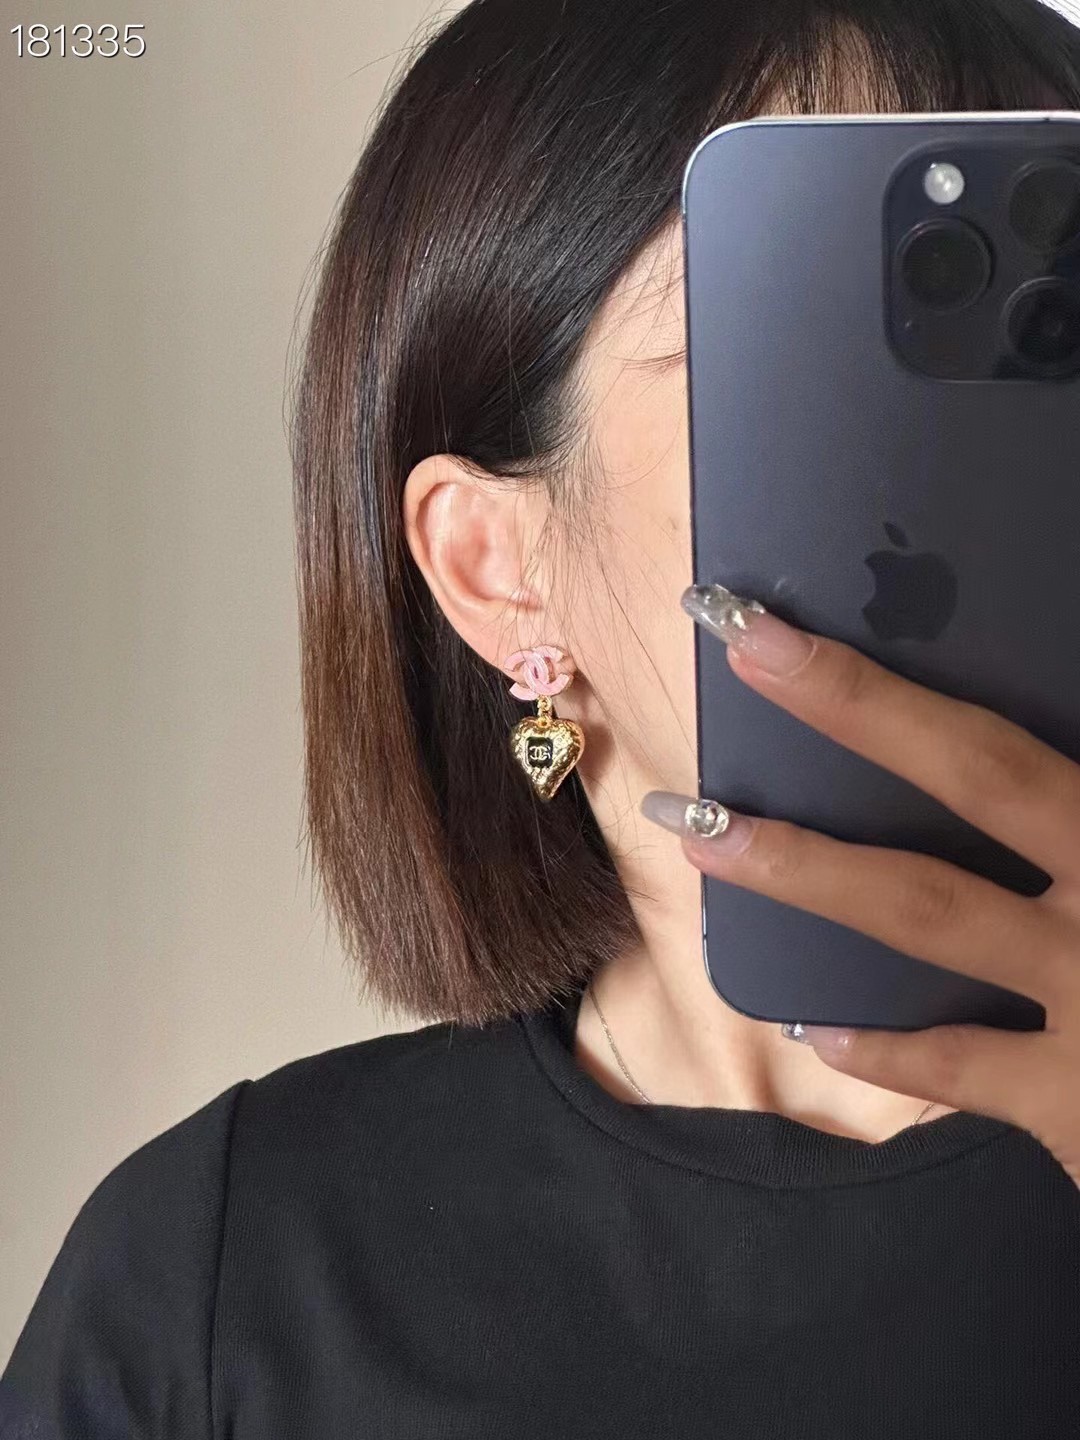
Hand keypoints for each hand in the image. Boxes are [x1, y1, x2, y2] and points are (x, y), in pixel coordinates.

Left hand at [641, 583, 1079, 1189]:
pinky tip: (811, 1022)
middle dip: (853, 703)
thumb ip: (1070, 796)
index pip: (1017, 727)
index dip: (902, 671)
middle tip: (739, 637)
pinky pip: (963, 1068)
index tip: (793, 616)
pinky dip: (887, 1047)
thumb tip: (1031, 769)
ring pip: (931, 911)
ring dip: (806, 865)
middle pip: (979, 771)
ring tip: (699, 832)